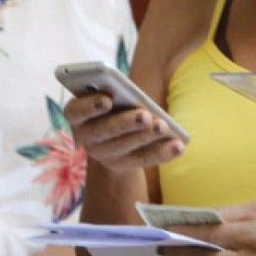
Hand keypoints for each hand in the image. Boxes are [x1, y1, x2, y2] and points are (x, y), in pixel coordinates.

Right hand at [64, 94, 184, 171]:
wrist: (111, 133)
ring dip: (145, 137)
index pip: (76, 111)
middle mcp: (86, 137)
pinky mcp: (123, 165)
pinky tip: (179, 145)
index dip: (90, 106)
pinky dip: (163, 153)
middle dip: (126, 123)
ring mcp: (103, 154)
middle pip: (104, 131)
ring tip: (163, 126)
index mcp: (77, 115)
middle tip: (145, 115)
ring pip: (124, 147)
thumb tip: (134, 97)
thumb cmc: (111, 102)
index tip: (107, 99)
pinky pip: (144, 159)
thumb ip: (114, 90)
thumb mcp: (108, 93)